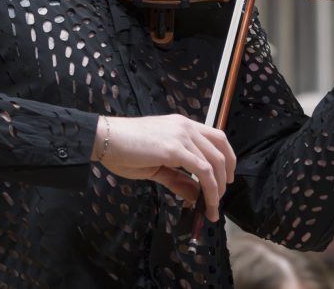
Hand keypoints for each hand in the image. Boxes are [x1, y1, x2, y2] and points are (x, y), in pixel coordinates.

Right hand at [93, 115, 235, 221]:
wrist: (106, 139)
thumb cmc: (125, 150)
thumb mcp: (157, 166)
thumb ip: (179, 179)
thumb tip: (196, 195)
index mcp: (183, 125)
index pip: (216, 137)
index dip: (227, 158)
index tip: (226, 177)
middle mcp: (186, 127)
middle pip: (221, 149)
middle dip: (226, 175)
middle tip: (221, 196)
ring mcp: (182, 136)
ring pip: (214, 163)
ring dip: (218, 189)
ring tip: (213, 207)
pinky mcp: (175, 149)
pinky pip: (202, 171)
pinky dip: (209, 190)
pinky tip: (206, 204)